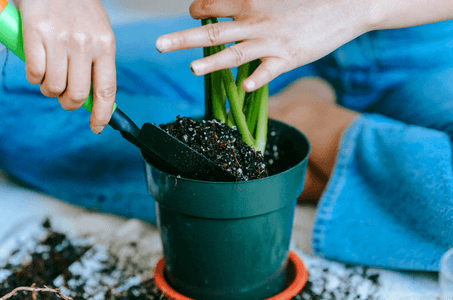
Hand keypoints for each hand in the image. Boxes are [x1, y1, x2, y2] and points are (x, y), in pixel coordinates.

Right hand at [17, 0, 115, 133]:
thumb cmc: (78, 7)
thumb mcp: (98, 31)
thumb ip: (97, 61)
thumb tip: (94, 96)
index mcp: (105, 45)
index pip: (106, 89)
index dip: (102, 114)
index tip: (97, 127)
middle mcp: (84, 44)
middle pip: (77, 94)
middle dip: (68, 103)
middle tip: (63, 96)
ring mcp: (59, 39)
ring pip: (53, 87)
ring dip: (49, 90)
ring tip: (49, 76)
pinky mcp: (35, 33)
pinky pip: (34, 73)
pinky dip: (33, 77)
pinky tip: (36, 65)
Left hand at [155, 0, 375, 91]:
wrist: (345, 5)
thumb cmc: (306, 2)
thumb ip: (247, 6)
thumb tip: (225, 12)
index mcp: (250, 2)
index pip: (211, 7)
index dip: (196, 11)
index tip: (190, 16)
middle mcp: (255, 22)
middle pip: (212, 31)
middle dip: (182, 39)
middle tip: (158, 45)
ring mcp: (271, 41)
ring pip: (235, 53)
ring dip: (211, 63)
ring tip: (189, 70)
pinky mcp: (289, 58)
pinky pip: (268, 72)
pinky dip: (255, 79)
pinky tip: (241, 88)